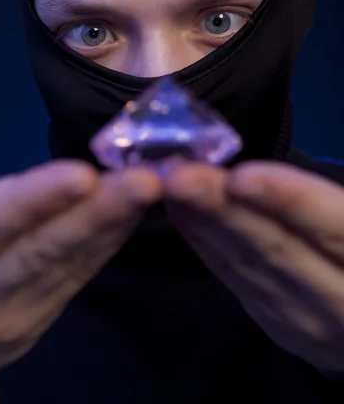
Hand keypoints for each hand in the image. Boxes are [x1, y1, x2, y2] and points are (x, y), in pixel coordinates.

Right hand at [0, 160, 160, 399]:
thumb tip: (26, 176)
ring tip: (148, 187)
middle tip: (143, 181)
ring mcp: (15, 316)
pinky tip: (133, 214)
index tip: (83, 176)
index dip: (34, 202)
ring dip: (112, 225)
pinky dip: (107, 243)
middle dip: (95, 215)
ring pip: (68, 265)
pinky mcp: (42, 320)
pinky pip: (78, 276)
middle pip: (40, 252)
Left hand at [163, 161, 343, 372]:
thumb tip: (283, 175)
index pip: (334, 229)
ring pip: (250, 267)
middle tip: (181, 177)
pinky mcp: (279, 324)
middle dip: (225, 211)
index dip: (288, 202)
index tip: (240, 177)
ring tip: (172, 184)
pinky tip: (181, 215)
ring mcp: (307, 320)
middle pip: (279, 250)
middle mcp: (340, 300)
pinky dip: (208, 246)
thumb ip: (331, 205)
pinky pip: (237, 281)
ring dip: (207, 224)